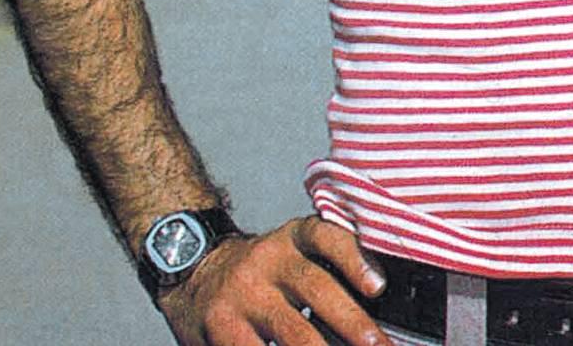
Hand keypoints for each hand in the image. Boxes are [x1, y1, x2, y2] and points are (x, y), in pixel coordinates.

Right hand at [157, 215, 391, 345]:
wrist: (194, 270)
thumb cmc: (261, 272)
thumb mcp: (290, 254)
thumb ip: (326, 271)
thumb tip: (375, 312)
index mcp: (292, 237)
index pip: (326, 237)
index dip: (354, 259)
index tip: (378, 286)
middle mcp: (269, 259)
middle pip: (316, 288)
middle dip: (352, 322)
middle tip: (377, 345)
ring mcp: (244, 294)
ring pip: (292, 331)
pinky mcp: (223, 327)